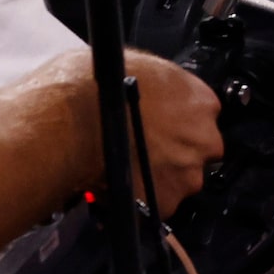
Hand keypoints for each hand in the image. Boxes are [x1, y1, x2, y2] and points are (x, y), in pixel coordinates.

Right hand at [33, 47, 223, 214]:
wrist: (70, 124)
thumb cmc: (94, 89)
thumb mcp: (135, 68)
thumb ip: (158, 86)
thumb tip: (153, 91)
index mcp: (201, 101)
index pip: (204, 117)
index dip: (180, 124)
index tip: (164, 128)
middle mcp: (203, 138)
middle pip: (198, 151)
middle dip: (175, 153)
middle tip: (144, 151)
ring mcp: (187, 173)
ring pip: (181, 180)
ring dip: (160, 178)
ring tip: (128, 170)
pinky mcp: (164, 202)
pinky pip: (158, 205)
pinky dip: (142, 201)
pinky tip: (121, 186)